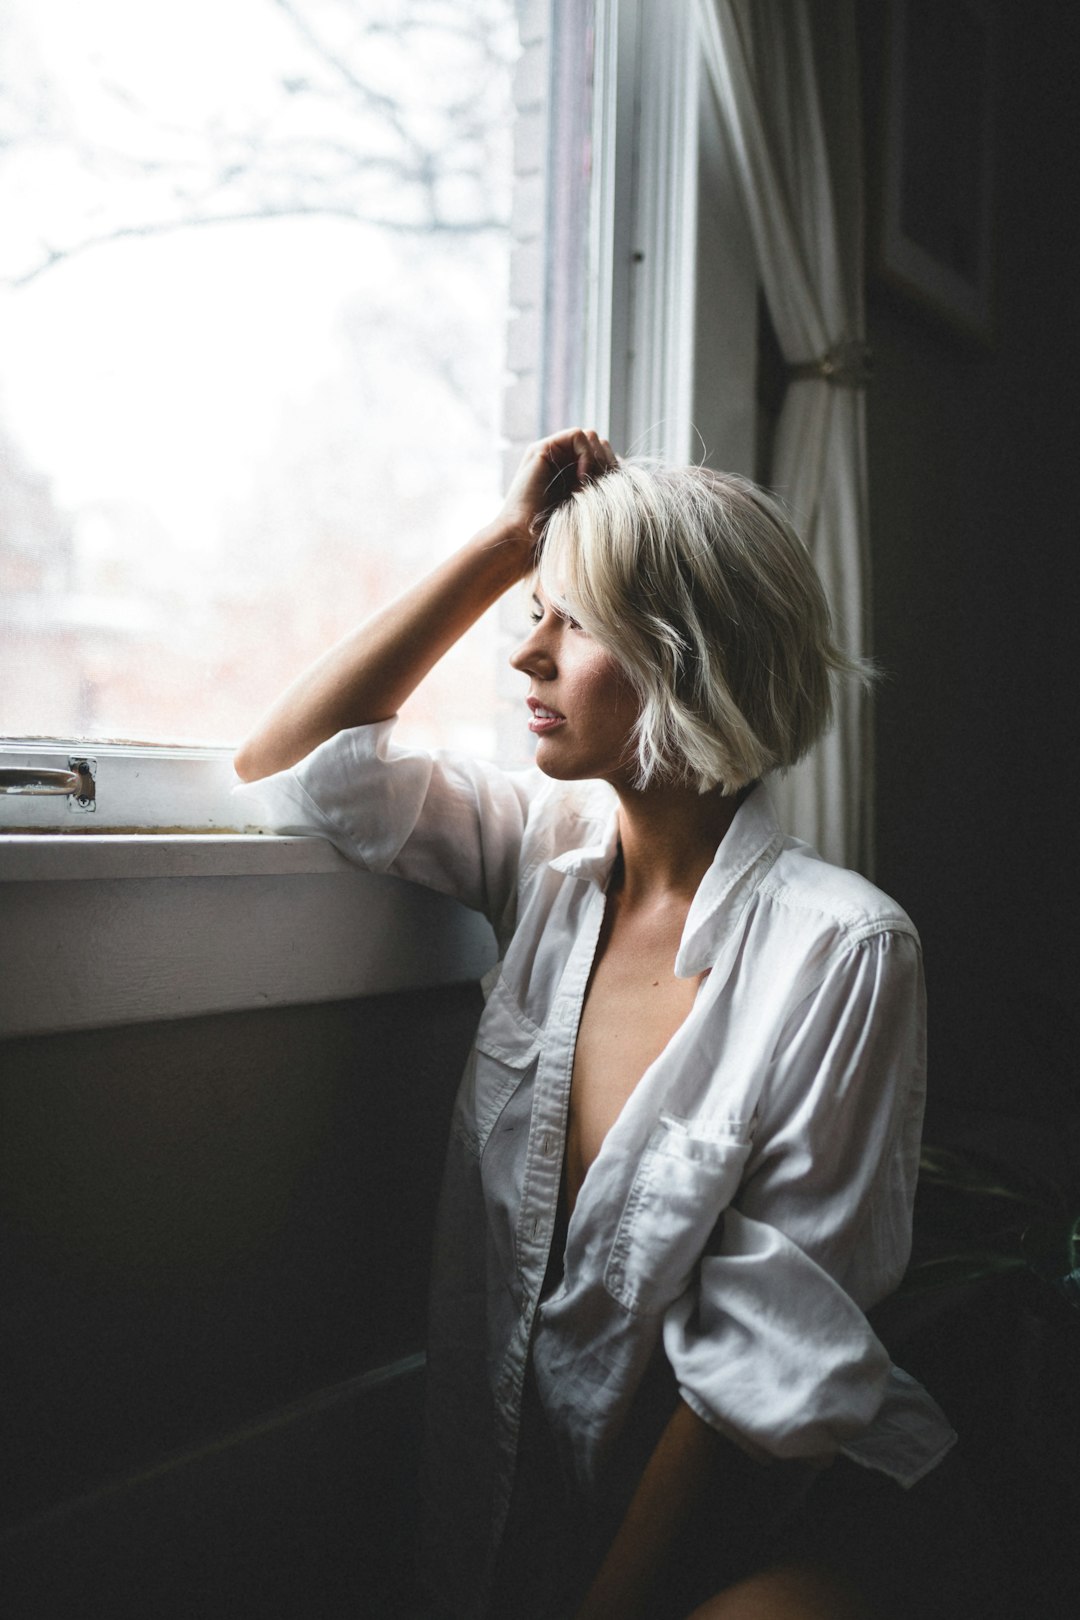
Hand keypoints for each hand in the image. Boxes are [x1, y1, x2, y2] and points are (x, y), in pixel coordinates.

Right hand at [494, 427, 616, 558]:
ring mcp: (550, 453)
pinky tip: (582, 477)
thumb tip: (625, 470)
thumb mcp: (586, 508)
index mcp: (571, 474)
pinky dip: (586, 453)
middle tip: (604, 487)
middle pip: (599, 444)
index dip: (613, 469)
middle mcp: (559, 460)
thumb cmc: (554, 534)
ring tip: (591, 484)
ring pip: (590, 437)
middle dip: (607, 462)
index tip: (614, 492)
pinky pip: (577, 436)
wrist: (523, 539)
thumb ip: (600, 488)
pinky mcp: (541, 449)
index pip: (603, 456)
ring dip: (597, 458)